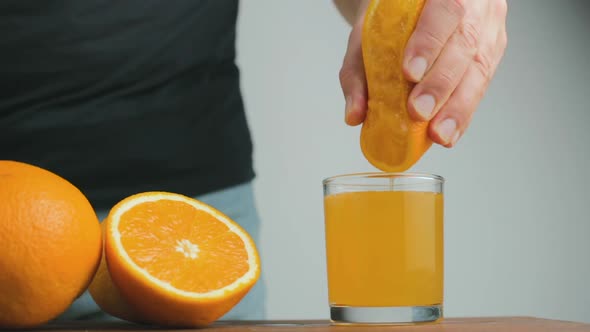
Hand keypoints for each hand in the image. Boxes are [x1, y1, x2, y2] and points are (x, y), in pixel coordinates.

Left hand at [339, 0, 507, 147]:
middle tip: (419, 111)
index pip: (445, 10)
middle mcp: (476, 6)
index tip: (410, 73)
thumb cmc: (390, 20)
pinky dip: (463, 112)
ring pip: (480, 68)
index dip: (429, 42)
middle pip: (466, 43)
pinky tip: (450, 133)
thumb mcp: (366, 35)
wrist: (411, 11)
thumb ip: (358, 71)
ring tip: (439, 133)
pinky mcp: (492, 54)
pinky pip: (482, 85)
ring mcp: (489, 29)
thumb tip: (354, 114)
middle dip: (441, 83)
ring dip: (458, 107)